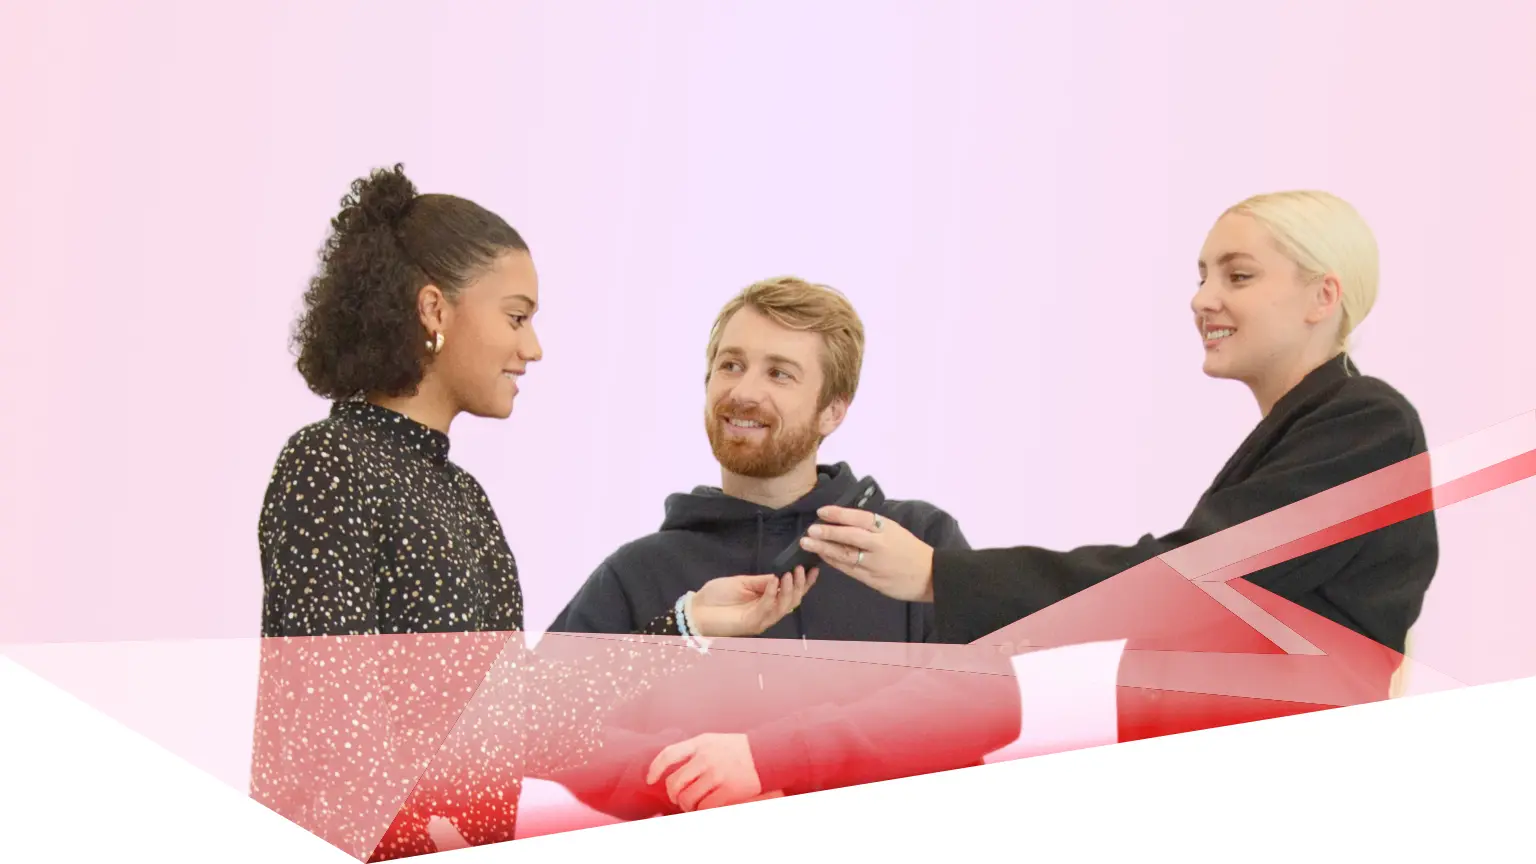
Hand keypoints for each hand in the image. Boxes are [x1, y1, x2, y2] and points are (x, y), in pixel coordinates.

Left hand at [646, 733, 762, 811]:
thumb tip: (672, 767)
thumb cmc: (738, 749)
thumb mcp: (713, 741)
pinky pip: (704, 807)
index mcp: (700, 743)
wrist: (766, 754)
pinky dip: (700, 810)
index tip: (651, 779)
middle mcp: (706, 758)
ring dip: (686, 805)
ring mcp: (716, 774)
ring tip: (691, 805)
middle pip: (674, 782)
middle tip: (677, 799)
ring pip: (687, 798)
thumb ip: (693, 750)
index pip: (668, 755)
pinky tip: (704, 808)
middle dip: (672, 795)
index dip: (655, 769)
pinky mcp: (727, 790)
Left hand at [688, 566, 817, 637]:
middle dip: (800, 585)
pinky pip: (766, 608)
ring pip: (783, 607)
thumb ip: (762, 581)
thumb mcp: (742, 582)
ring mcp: (760, 619)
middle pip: (791, 601)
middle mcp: (767, 612)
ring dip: (789, 589)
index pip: (790, 593)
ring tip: (791, 573)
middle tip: (801, 569)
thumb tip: (781, 574)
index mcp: (766, 601)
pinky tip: (774, 580)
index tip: (813, 569)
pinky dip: (772, 593)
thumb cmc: (716, 596)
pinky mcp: (752, 623)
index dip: (803, 583)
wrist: (697, 610)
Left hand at [799, 506, 934, 601]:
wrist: (929, 575)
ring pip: (846, 555)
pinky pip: (849, 569)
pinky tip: (822, 556)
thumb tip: (846, 519)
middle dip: (828, 533)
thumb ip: (873, 526)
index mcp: (886, 529)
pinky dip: (834, 562)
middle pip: (850, 537)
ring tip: (808, 543)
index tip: (822, 511)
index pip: (860, 518)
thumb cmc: (910, 550)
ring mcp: (875, 564)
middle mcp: (880, 545)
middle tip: (810, 529)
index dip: (839, 514)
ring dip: (824, 549)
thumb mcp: (895, 530)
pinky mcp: (872, 579)